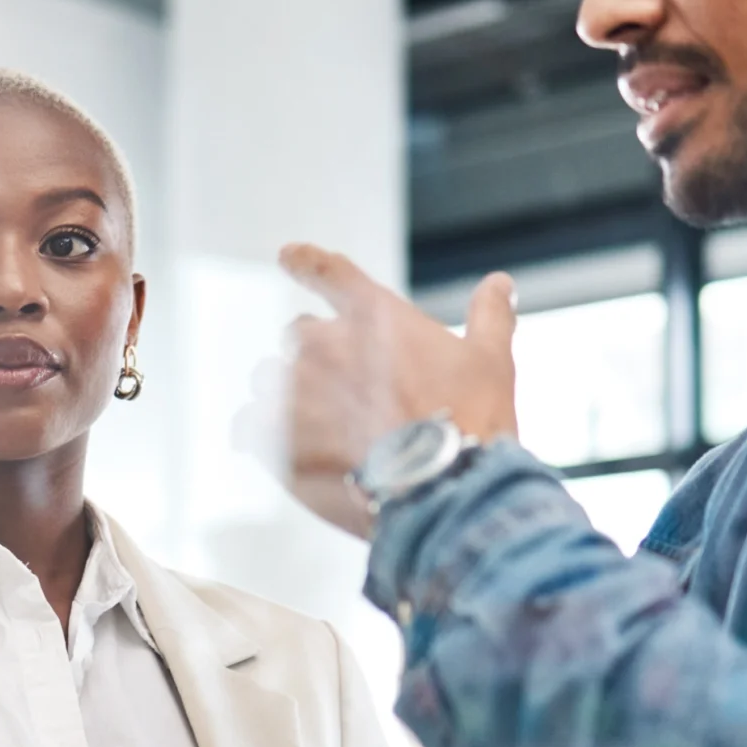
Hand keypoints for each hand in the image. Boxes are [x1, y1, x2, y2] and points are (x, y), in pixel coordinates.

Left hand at [276, 245, 518, 537]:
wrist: (441, 491)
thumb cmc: (468, 423)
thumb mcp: (491, 361)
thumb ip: (489, 316)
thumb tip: (500, 284)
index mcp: (372, 316)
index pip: (328, 272)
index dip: (304, 261)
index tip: (287, 255)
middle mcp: (323, 345)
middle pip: (299, 336)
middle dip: (317, 359)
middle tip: (347, 395)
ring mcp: (293, 391)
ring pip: (271, 382)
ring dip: (289, 399)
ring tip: (323, 433)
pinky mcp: (271, 438)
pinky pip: (246, 427)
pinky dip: (261, 437)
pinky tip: (288, 455)